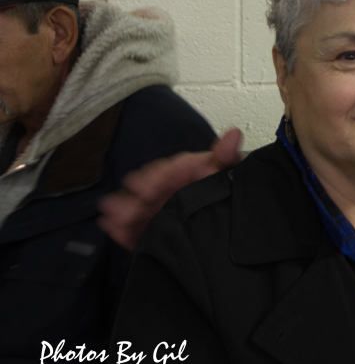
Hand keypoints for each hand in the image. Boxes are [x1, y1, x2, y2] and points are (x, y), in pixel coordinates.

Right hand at [98, 128, 243, 249]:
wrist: (229, 224)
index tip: (145, 188)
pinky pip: (135, 229)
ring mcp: (158, 209)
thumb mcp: (226, 172)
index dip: (156, 177)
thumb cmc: (224, 188)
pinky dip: (122, 229)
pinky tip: (110, 227)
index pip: (169, 169)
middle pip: (148, 188)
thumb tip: (234, 133)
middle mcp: (168, 188)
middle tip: (124, 205)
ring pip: (137, 207)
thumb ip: (226, 157)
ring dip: (124, 210)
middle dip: (135, 195)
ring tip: (112, 215)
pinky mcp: (151, 229)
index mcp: (185, 172)